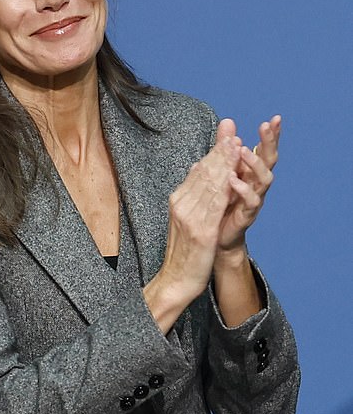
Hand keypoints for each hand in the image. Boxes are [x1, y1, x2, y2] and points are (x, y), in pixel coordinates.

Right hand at [155, 134, 241, 307]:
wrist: (176, 279)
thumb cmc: (183, 252)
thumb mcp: (186, 220)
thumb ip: (193, 197)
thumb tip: (199, 172)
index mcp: (178, 201)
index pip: (198, 172)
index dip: (214, 153)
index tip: (227, 137)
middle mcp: (182, 205)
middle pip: (204, 174)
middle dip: (220, 152)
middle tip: (233, 133)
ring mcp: (190, 217)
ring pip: (210, 185)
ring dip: (224, 164)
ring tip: (236, 146)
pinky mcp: (201, 231)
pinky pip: (215, 205)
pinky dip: (225, 188)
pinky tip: (234, 176)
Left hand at [215, 116, 280, 254]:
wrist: (215, 235)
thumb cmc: (221, 200)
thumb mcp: (221, 170)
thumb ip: (225, 147)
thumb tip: (228, 121)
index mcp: (251, 171)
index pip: (264, 149)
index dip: (271, 135)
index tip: (275, 119)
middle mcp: (257, 183)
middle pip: (269, 160)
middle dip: (269, 142)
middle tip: (266, 126)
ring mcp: (255, 198)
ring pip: (264, 179)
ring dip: (255, 164)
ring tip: (244, 151)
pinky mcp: (247, 214)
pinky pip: (251, 201)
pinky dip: (243, 189)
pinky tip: (233, 179)